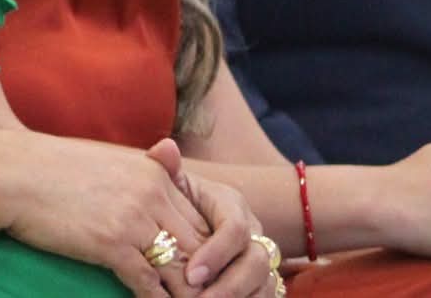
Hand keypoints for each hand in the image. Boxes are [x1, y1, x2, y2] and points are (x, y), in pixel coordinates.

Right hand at [0, 130, 213, 297]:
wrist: (11, 173)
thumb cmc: (52, 168)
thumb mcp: (108, 163)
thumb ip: (143, 177)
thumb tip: (160, 197)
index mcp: (154, 173)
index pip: (200, 220)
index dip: (209, 253)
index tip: (210, 276)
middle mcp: (151, 193)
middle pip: (199, 246)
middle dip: (206, 279)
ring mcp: (132, 219)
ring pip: (181, 268)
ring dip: (187, 294)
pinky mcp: (110, 244)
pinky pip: (148, 282)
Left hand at [147, 141, 278, 296]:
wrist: (184, 218)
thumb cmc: (173, 200)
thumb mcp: (170, 185)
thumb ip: (166, 169)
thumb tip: (165, 147)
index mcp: (233, 205)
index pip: (235, 229)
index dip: (217, 253)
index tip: (190, 275)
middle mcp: (254, 232)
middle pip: (257, 262)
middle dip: (229, 286)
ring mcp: (261, 258)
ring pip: (265, 285)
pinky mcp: (261, 281)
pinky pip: (265, 297)